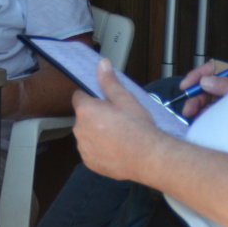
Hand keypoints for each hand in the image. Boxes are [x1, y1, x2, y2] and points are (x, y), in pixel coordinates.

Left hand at [71, 59, 164, 183]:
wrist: (149, 158)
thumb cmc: (138, 126)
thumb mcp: (125, 99)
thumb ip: (109, 82)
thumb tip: (101, 63)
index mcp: (85, 111)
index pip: (79, 97)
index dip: (92, 98)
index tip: (106, 102)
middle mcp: (78, 130)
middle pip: (83, 117)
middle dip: (95, 116)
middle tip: (116, 119)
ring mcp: (83, 148)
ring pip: (86, 134)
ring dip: (96, 133)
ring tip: (118, 135)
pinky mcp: (89, 163)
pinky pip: (90, 150)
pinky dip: (99, 149)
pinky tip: (115, 149)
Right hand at [176, 58, 227, 117]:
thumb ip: (226, 84)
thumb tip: (205, 81)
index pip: (211, 68)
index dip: (196, 75)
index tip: (185, 86)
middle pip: (206, 86)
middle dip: (194, 95)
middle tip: (187, 108)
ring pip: (207, 99)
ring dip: (197, 106)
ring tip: (191, 115)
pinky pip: (213, 111)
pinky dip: (204, 114)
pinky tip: (200, 119)